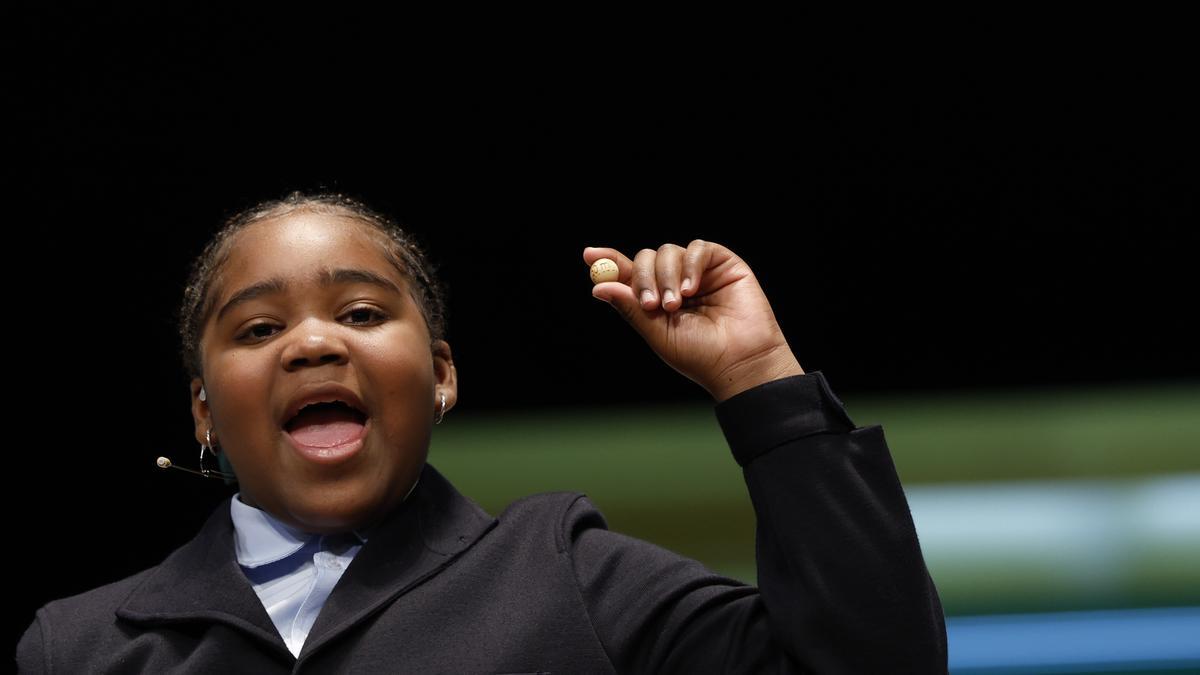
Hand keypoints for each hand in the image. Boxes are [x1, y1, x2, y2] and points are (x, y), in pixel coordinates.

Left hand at [584, 240, 804, 401]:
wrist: (740, 360)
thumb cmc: (700, 355)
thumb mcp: (657, 333)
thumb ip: (630, 307)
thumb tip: (598, 286)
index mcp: (656, 300)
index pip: (628, 274)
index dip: (609, 262)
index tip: (590, 256)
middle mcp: (675, 282)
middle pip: (646, 258)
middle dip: (642, 278)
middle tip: (651, 304)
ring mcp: (699, 272)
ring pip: (668, 252)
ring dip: (666, 276)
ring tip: (677, 305)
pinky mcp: (723, 263)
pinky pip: (698, 248)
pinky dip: (690, 265)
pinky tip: (693, 289)